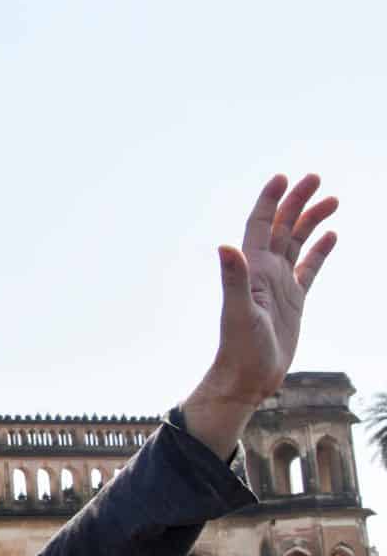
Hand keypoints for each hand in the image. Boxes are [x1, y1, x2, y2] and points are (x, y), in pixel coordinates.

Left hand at [201, 174, 337, 407]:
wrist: (248, 378)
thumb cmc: (239, 348)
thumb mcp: (238, 311)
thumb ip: (233, 278)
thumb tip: (224, 247)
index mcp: (252, 269)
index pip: (260, 225)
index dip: (270, 201)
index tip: (284, 177)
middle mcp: (265, 272)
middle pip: (282, 227)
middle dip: (296, 201)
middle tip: (315, 177)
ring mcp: (280, 285)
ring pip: (298, 243)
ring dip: (311, 220)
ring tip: (331, 199)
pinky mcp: (294, 300)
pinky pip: (309, 268)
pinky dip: (319, 251)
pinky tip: (330, 235)